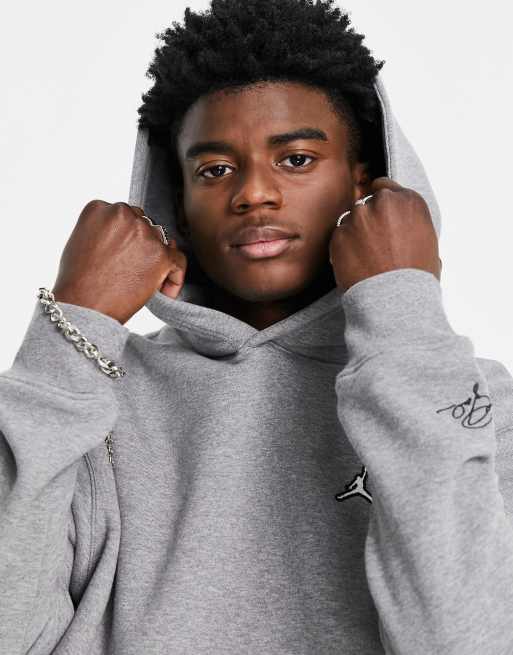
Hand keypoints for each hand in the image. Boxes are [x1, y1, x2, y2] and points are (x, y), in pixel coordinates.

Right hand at [51, 200, 186, 323]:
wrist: (82, 307)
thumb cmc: (77, 282)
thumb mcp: (81, 241)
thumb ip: (104, 230)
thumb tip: (132, 233)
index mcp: (100, 208)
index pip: (124, 216)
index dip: (126, 237)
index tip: (122, 255)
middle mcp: (123, 214)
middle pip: (144, 224)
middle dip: (142, 245)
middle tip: (132, 269)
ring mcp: (143, 233)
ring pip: (161, 241)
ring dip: (156, 259)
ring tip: (143, 282)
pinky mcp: (161, 254)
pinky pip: (178, 261)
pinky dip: (174, 276)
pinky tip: (164, 290)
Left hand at [328, 177, 441, 292]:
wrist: (394, 301)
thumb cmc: (416, 278)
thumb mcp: (429, 243)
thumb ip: (412, 224)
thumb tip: (406, 227)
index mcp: (408, 201)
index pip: (385, 187)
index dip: (382, 203)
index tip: (380, 216)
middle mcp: (382, 203)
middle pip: (367, 203)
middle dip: (369, 219)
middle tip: (375, 243)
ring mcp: (358, 218)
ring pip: (351, 219)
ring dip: (355, 233)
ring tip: (367, 258)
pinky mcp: (338, 235)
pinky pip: (338, 236)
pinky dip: (343, 247)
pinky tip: (355, 264)